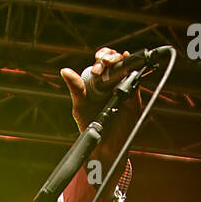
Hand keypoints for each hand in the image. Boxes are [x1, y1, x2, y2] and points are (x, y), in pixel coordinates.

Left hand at [60, 47, 140, 172]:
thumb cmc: (90, 125)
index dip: (101, 57)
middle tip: (103, 62)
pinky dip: (133, 72)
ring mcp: (123, 88)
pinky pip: (135, 81)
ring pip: (125, 67)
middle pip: (115, 61)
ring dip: (120, 59)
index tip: (97, 63)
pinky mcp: (133, 97)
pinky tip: (128, 67)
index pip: (102, 62)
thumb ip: (75, 87)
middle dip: (110, 56)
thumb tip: (65, 71)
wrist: (102, 145)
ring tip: (112, 62)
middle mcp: (112, 82)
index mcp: (99, 82)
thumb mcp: (79, 105)